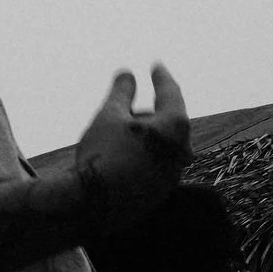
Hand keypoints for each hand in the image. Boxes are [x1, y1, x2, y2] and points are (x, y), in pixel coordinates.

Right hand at [68, 64, 191, 231]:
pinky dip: (142, 157)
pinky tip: (122, 158)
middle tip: (131, 107)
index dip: (160, 77)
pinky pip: (155, 167)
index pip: (170, 92)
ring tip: (122, 135)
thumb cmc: (102, 154)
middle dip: (149, 112)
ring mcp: (173, 174)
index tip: (156, 66)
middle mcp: (182, 149)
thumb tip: (127, 73)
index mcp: (175, 124)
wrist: (90, 205)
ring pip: (162, 146)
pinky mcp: (161, 194)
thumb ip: (121, 92)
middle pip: (168, 121)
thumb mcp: (109, 116)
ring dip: (145, 137)